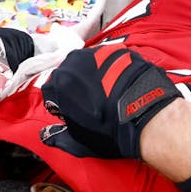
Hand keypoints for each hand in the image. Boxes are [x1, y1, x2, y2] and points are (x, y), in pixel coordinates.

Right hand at [40, 45, 179, 158]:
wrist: (145, 117)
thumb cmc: (109, 131)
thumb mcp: (79, 141)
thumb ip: (58, 137)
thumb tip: (46, 136)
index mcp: (59, 83)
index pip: (50, 91)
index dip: (60, 104)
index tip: (70, 113)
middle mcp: (75, 62)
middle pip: (68, 73)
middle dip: (75, 86)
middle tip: (90, 104)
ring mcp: (98, 53)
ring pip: (88, 64)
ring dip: (93, 76)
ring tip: (107, 94)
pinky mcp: (119, 50)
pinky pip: (109, 60)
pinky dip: (112, 70)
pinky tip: (121, 86)